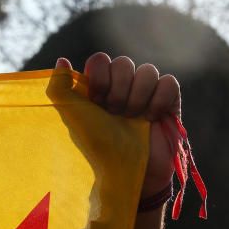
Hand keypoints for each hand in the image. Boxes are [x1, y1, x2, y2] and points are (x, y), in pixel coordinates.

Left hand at [55, 54, 180, 197]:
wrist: (128, 169)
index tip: (96, 100)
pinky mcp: (168, 102)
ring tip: (132, 119)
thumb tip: (61, 59)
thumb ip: (59, 87)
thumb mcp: (72, 117)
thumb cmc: (98, 144)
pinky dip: (159, 100)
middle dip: (118, 91)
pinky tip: (151, 118)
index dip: (100, 76)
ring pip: (147, 70)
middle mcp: (121, 88)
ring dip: (137, 97)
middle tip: (115, 113)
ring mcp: (145, 94)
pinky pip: (168, 82)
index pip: (101, 60)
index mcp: (98, 89)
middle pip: (123, 62)